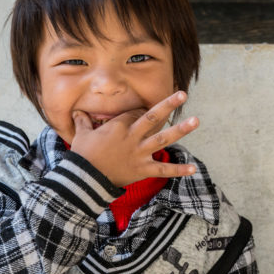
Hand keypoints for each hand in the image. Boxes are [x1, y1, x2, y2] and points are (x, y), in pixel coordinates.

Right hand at [70, 91, 198, 186]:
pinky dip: (178, 170)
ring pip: (163, 138)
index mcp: (118, 127)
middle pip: (153, 117)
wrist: (85, 179)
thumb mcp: (81, 135)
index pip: (134, 114)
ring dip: (180, 129)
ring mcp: (139, 153)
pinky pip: (163, 169)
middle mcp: (132, 137)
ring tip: (196, 120)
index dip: (138, 112)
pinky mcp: (143, 169)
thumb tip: (78, 112)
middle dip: (168, 105)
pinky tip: (193, 169)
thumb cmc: (83, 156)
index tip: (141, 112)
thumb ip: (82, 122)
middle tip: (183, 94)